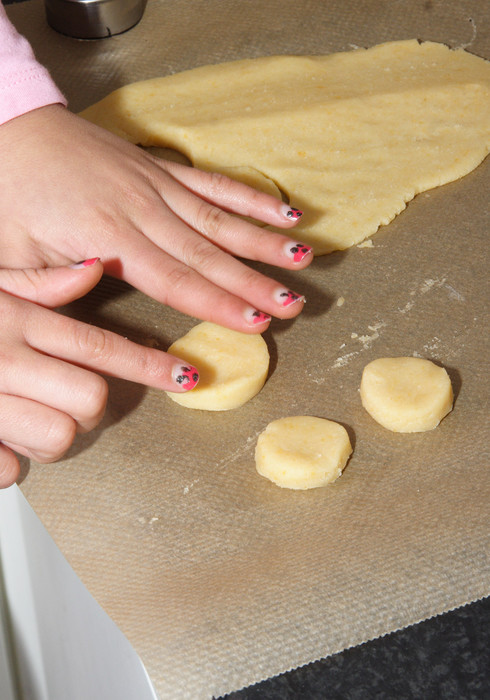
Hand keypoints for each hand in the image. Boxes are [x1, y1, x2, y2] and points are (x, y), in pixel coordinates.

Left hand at [0, 104, 311, 332]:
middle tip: (293, 304)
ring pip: (219, 218)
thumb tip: (99, 281)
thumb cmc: (7, 196)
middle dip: (254, 282)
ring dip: (263, 240)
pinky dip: (249, 196)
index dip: (219, 303)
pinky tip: (281, 210)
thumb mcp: (6, 254)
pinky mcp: (158, 167)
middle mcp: (140, 209)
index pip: (175, 280)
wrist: (9, 128)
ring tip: (302, 259)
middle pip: (208, 253)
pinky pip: (212, 183)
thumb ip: (48, 284)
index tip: (254, 322)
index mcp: (105, 236)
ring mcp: (154, 184)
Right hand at [0, 260, 200, 487]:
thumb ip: (40, 283)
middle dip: (90, 404)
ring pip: (60, 437)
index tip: (185, 376)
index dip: (151, 364)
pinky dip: (8, 459)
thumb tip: (94, 268)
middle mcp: (3, 360)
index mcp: (15, 321)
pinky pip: (10, 468)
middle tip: (68, 395)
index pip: (102, 345)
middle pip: (92, 398)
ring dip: (52, 433)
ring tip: (25, 414)